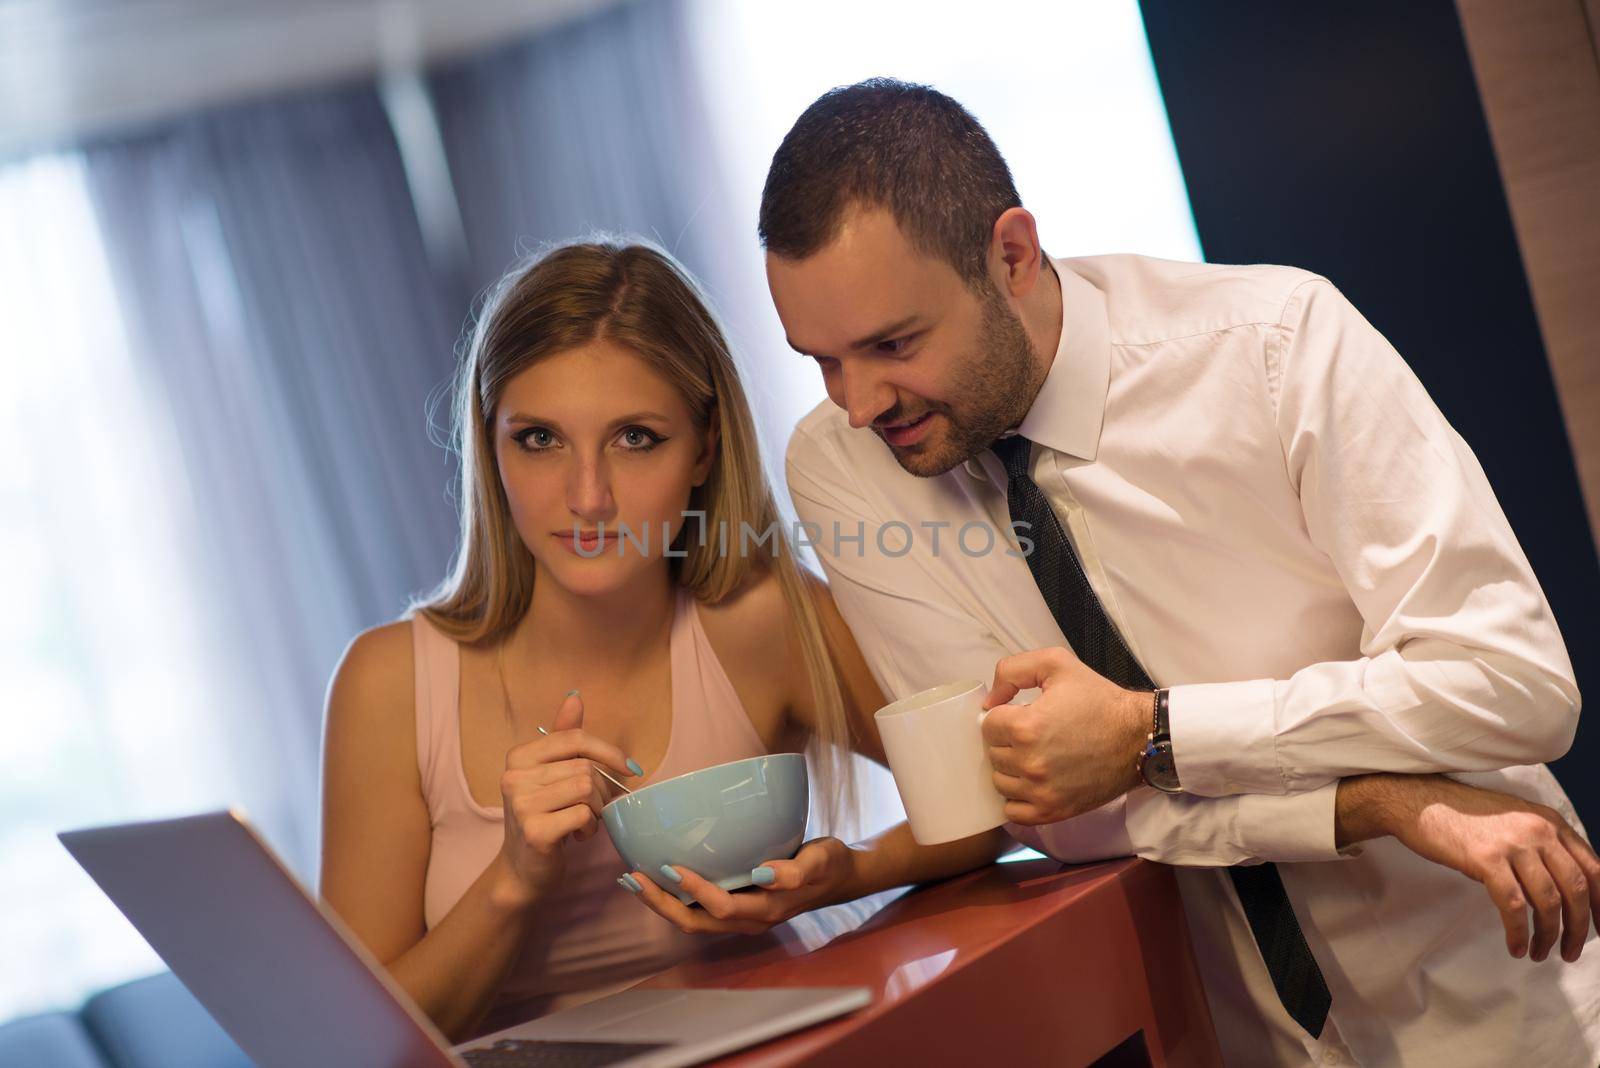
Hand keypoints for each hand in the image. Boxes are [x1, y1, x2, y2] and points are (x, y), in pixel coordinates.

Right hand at [495, 692, 639, 907]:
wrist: (523, 869)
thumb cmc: (544, 817)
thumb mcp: (551, 775)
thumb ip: (564, 738)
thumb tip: (575, 697)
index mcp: (519, 756)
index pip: (575, 738)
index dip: (609, 751)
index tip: (631, 769)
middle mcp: (514, 776)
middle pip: (585, 766)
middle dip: (603, 789)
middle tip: (597, 808)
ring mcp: (521, 803)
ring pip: (586, 788)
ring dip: (597, 808)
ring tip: (586, 821)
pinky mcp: (534, 831)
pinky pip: (583, 815)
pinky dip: (590, 826)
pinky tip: (578, 835)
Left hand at [622, 838, 857, 934]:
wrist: (838, 878)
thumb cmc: (828, 865)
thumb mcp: (820, 861)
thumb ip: (796, 870)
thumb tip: (765, 873)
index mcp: (766, 909)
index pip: (722, 907)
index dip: (694, 891)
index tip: (669, 866)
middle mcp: (749, 919)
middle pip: (695, 921)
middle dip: (661, 903)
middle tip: (632, 877)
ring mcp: (740, 917)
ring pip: (692, 920)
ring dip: (660, 903)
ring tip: (632, 880)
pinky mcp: (736, 906)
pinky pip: (697, 911)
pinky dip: (673, 897)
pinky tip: (657, 878)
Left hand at [980, 647, 1149, 824]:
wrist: (1139, 736)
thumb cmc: (1100, 700)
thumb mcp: (1057, 663)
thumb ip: (1012, 670)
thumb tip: (989, 701)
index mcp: (1026, 726)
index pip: (987, 725)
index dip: (1003, 717)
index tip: (1021, 716)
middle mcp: (1030, 762)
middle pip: (992, 753)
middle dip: (1007, 742)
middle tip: (1032, 735)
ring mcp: (1040, 791)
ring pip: (1000, 782)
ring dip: (1011, 770)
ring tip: (1035, 757)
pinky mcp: (1053, 811)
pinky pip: (1013, 811)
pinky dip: (1018, 799)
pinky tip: (1033, 783)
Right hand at [1340, 774, 1599, 962]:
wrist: (1420, 802)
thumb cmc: (1464, 817)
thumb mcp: (1514, 823)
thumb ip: (1542, 848)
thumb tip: (1563, 893)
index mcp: (1550, 822)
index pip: (1594, 869)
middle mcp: (1539, 830)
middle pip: (1576, 888)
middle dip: (1579, 927)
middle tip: (1571, 952)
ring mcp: (1513, 843)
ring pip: (1549, 901)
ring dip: (1549, 934)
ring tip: (1539, 952)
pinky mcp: (1486, 858)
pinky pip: (1514, 906)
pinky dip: (1519, 932)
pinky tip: (1515, 946)